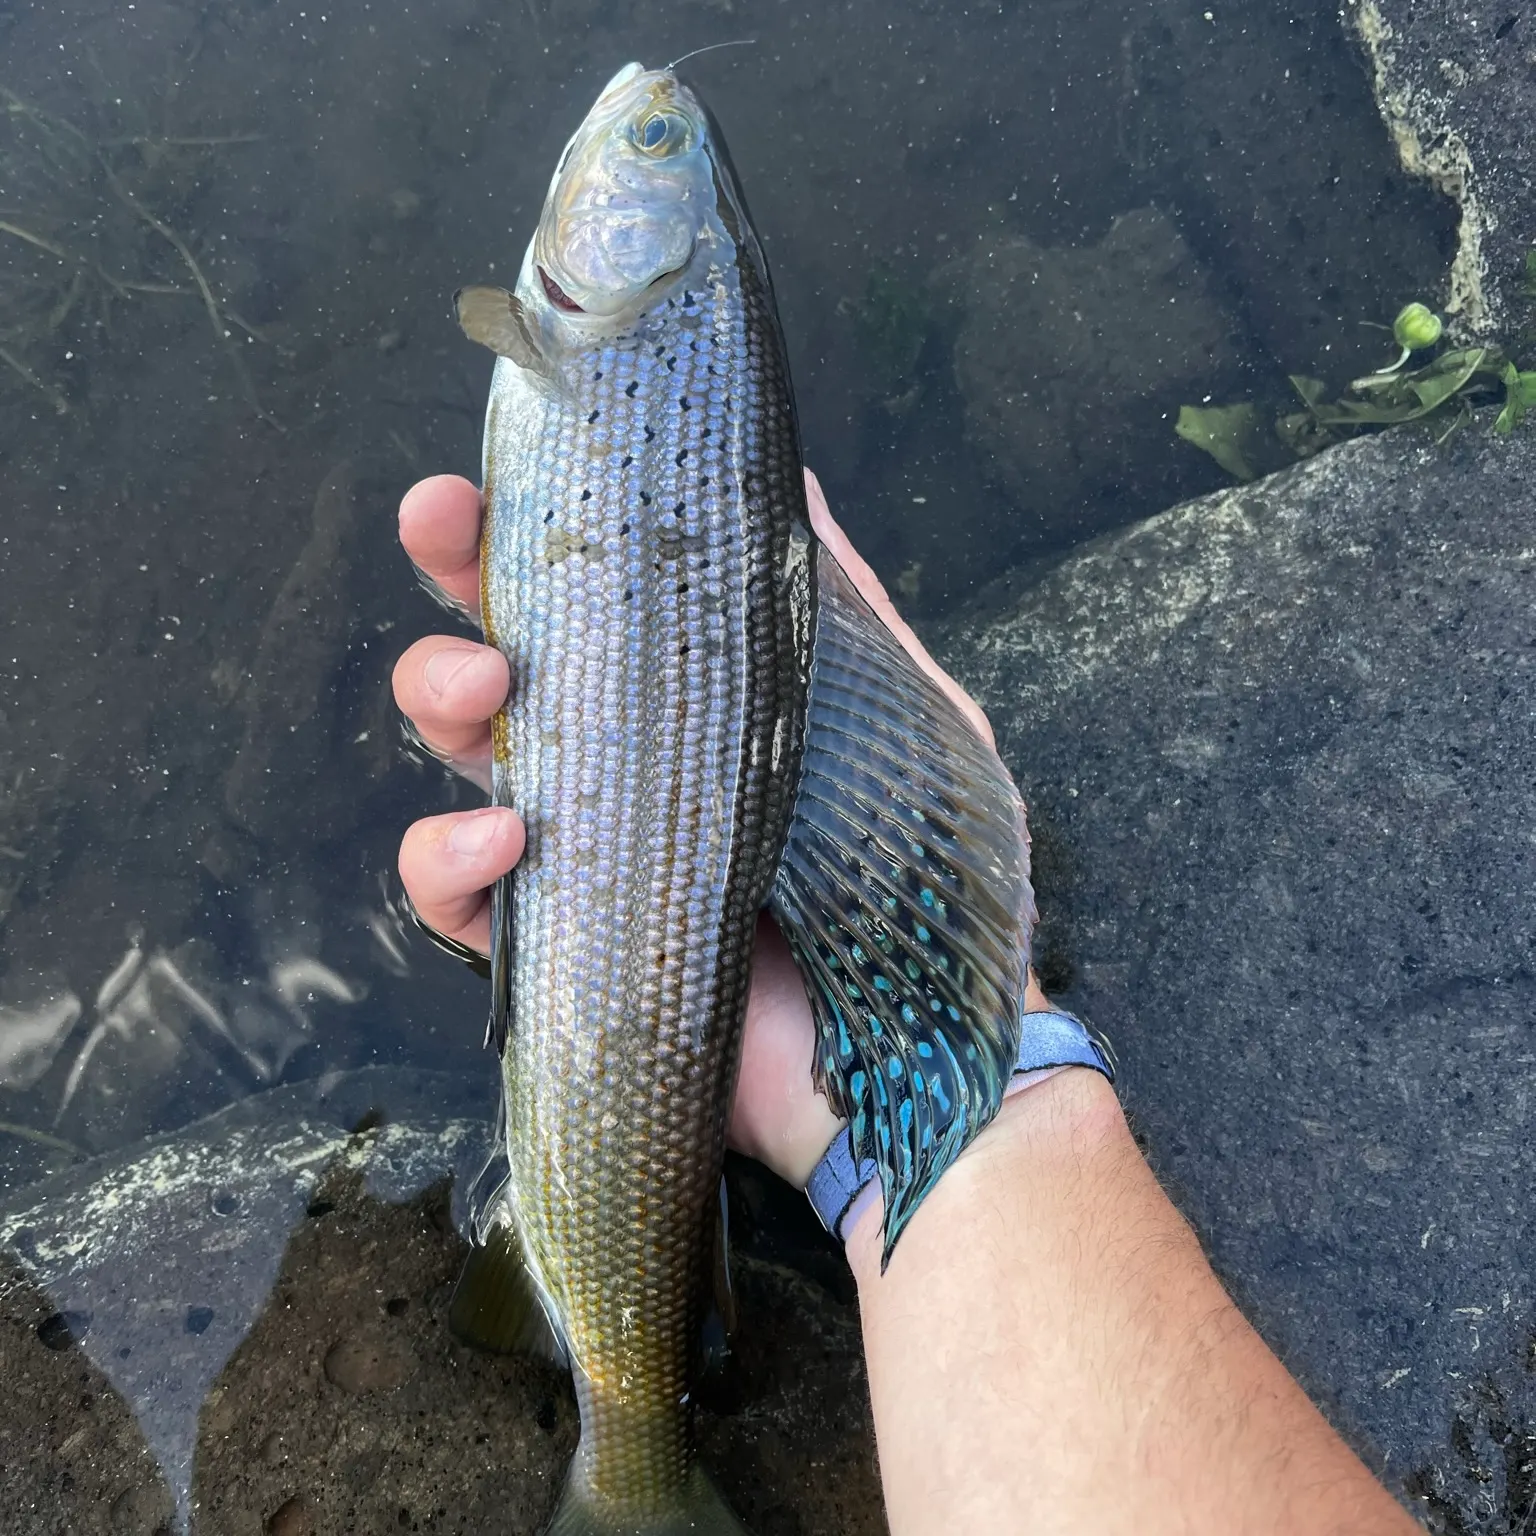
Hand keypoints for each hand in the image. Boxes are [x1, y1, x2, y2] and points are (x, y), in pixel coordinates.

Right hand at [393, 469, 1039, 1187]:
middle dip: (452, 583)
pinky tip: (506, 840)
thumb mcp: (901, 711)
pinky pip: (458, 905)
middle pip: (499, 658)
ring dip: (440, 706)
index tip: (483, 482)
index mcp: (683, 696)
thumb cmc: (920, 866)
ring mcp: (578, 856)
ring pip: (456, 766)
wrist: (917, 1037)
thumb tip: (799, 483)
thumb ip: (842, 606)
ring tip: (487, 695)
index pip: (583, 598)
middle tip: (443, 532)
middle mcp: (615, 764)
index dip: (518, 532)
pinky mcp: (555, 951)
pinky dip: (450, 866)